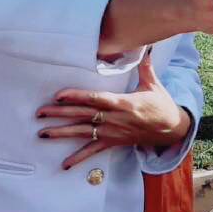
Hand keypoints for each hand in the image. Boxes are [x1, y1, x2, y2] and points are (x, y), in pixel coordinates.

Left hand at [36, 54, 190, 169]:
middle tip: (40, 112)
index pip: (96, 98)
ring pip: (83, 132)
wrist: (172, 130)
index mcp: (123, 103)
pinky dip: (79, 158)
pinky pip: (94, 151)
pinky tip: (64, 164)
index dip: (77, 96)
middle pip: (84, 115)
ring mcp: (113, 132)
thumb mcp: (153, 84)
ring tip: (43, 133)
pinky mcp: (114, 142)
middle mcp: (115, 119)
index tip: (59, 95)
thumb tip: (146, 47)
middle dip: (60, 113)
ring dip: (62, 133)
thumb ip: (145, 66)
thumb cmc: (161, 105)